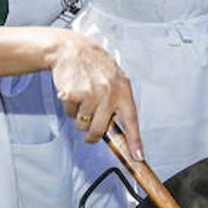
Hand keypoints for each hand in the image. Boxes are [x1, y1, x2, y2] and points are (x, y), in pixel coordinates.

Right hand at [49, 32, 142, 156]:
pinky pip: (70, 114)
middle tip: (89, 133)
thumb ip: (119, 102)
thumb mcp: (115, 80)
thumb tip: (120, 131)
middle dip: (92, 136)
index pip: (131, 121)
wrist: (72, 50)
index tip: (138, 157)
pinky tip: (73, 93)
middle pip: (100, 130)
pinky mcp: (72, 95)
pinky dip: (69, 108)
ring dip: (80, 118)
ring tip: (82, 99)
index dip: (135, 141)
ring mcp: (90, 94)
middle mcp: (108, 93)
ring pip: (82, 124)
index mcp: (123, 90)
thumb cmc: (96, 66)